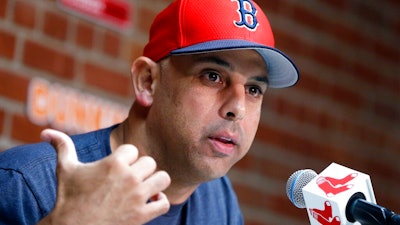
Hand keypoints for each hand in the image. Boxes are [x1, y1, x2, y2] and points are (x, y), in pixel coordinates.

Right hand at [38, 129, 170, 224]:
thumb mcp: (65, 169)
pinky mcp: (142, 215)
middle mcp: (129, 178)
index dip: (125, 158)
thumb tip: (46, 132)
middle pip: (150, 162)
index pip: (133, 150)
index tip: (116, 168)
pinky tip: (148, 203)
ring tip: (144, 188)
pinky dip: (159, 202)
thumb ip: (62, 146)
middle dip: (141, 169)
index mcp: (113, 163)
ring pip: (163, 178)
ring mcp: (137, 197)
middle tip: (129, 179)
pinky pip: (164, 202)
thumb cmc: (68, 198)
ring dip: (155, 183)